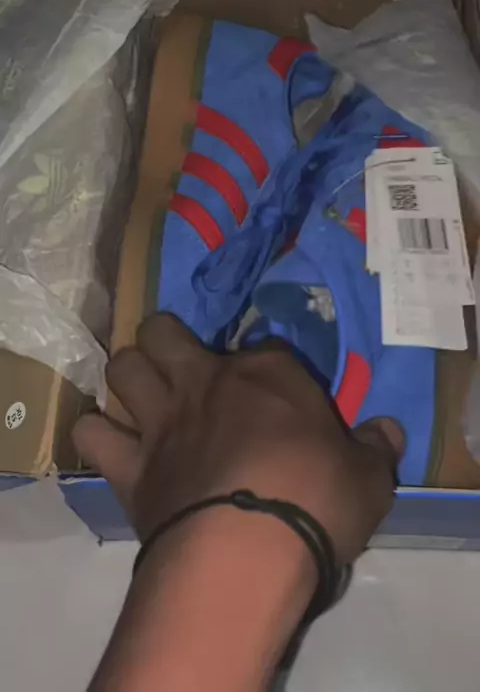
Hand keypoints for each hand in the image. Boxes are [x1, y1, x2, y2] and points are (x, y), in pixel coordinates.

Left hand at [74, 313, 402, 563]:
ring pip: (121, 367)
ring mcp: (161, 420)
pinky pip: (91, 434)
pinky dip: (98, 435)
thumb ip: (377, 449)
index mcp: (267, 374)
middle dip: (166, 341)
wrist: (245, 553)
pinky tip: (111, 446)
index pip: (266, 346)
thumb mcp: (369, 479)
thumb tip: (389, 431)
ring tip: (142, 398)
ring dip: (128, 378)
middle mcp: (205, 382)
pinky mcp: (129, 466)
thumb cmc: (316, 503)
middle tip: (181, 368)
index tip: (278, 396)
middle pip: (163, 331)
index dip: (269, 367)